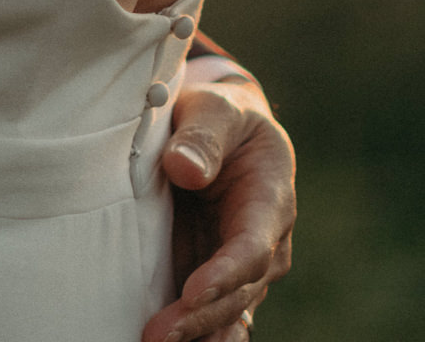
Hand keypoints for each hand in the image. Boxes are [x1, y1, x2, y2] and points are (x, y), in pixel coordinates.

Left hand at [141, 71, 295, 341]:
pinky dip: (196, 332)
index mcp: (271, 199)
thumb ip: (202, 136)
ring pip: (226, 311)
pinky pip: (212, 312)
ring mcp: (243, 266)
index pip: (251, 247)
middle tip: (159, 335)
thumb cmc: (220, 116)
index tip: (193, 291)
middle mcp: (265, 243)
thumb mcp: (215, 110)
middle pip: (237, 291)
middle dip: (200, 317)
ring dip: (195, 332)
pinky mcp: (217, 275)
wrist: (225, 130)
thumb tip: (183, 168)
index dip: (225, 273)